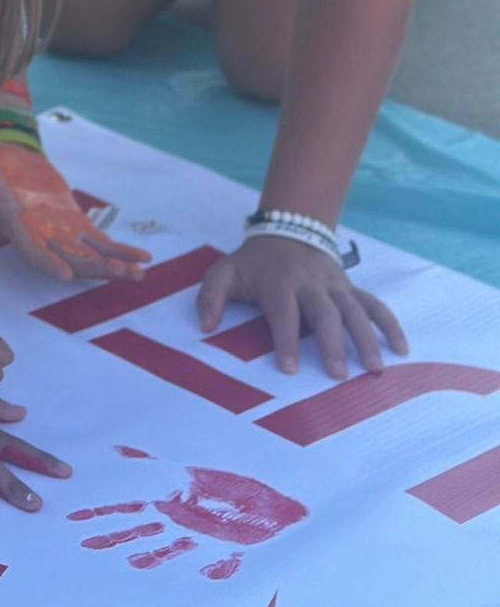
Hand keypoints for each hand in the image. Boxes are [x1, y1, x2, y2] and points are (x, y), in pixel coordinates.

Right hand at [0, 142, 150, 284]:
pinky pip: (101, 243)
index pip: (32, 252)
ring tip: (138, 273)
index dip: (47, 265)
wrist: (4, 158)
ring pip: (90, 257)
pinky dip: (120, 251)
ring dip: (113, 266)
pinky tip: (142, 258)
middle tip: (120, 272)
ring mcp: (61, 232)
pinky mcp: (76, 223)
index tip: (66, 276)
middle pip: (69, 260)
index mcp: (17, 227)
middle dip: (95, 268)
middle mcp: (40, 237)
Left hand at [197, 235, 408, 377]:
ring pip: (354, 311)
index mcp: (279, 283)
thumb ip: (210, 297)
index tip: (290, 369)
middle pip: (325, 314)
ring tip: (374, 368)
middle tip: (336, 375)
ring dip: (366, 338)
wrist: (288, 230)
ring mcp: (335, 285)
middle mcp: (311, 284)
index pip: (284, 313)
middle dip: (331, 344)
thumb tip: (205, 326)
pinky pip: (374, 305)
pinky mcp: (350, 288)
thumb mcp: (223, 272)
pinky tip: (400, 349)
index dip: (286, 340)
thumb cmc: (253, 263)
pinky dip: (389, 324)